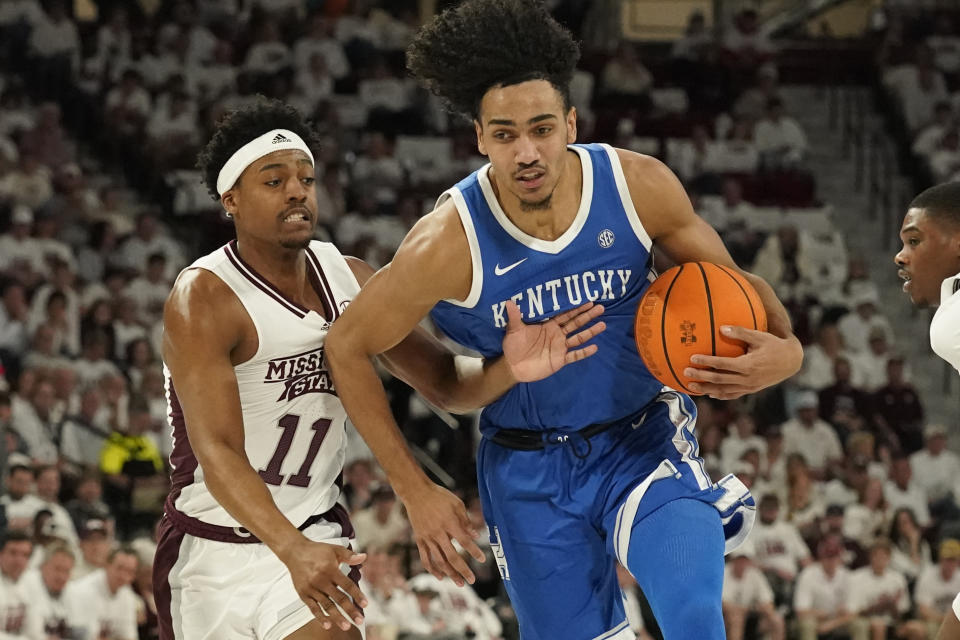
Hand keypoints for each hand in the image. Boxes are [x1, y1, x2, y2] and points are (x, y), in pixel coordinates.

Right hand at [280, 538, 366, 631]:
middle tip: (359, 620)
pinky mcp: (303, 594)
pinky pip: (313, 607)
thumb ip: (349, 556)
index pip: (346, 584)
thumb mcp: (334, 550)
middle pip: (338, 598)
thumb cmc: (316, 551)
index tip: (365, 604)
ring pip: (326, 605)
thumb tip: (363, 557)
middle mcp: (321, 580)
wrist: (295, 551)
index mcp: (330, 569)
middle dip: (350, 610)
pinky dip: (320, 617)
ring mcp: (311, 588)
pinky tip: (327, 625)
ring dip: (337, 617)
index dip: (357, 595)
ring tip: (346, 625)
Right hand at [401, 482, 484, 586]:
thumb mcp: (457, 504)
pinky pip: (426, 558)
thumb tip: (476, 536)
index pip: (465, 541)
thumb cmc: (440, 496)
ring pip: (439, 561)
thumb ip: (466, 521)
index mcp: (450, 523)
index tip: (483, 559)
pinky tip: (441, 577)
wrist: (416, 493)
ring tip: (460, 583)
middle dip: (463, 570)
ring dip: (450, 574)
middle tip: (472, 580)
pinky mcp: (420, 540)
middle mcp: (438, 533)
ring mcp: (428, 538)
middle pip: (452, 556)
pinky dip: (433, 569)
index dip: (474, 551)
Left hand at [502, 301, 605, 381]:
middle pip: (575, 323)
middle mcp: (557, 334)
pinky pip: (575, 355)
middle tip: (600, 308)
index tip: (588, 300)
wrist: (513, 367)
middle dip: (587, 316)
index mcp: (548, 325)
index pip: (565, 315)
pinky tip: (595, 347)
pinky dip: (584, 352)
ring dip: (590, 332)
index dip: (576, 308)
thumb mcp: (513, 330)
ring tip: (602, 325)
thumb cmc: (513, 346)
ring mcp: (560, 347)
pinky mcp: (560, 360)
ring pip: (578, 338)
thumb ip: (514, 316)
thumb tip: (508, 301)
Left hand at [681, 326, 802, 399]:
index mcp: (748, 365)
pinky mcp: (751, 390)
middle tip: (685, 373)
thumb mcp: (759, 336)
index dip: (706, 361)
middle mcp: (747, 378)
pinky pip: (733, 395)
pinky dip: (720, 395)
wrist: (791, 361)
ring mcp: (749, 386)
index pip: (722, 364)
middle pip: (719, 379)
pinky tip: (709, 394)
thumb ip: (740, 332)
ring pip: (723, 390)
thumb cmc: (774, 345)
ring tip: (690, 387)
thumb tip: (721, 327)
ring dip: (706, 389)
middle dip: (701, 377)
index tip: (692, 358)